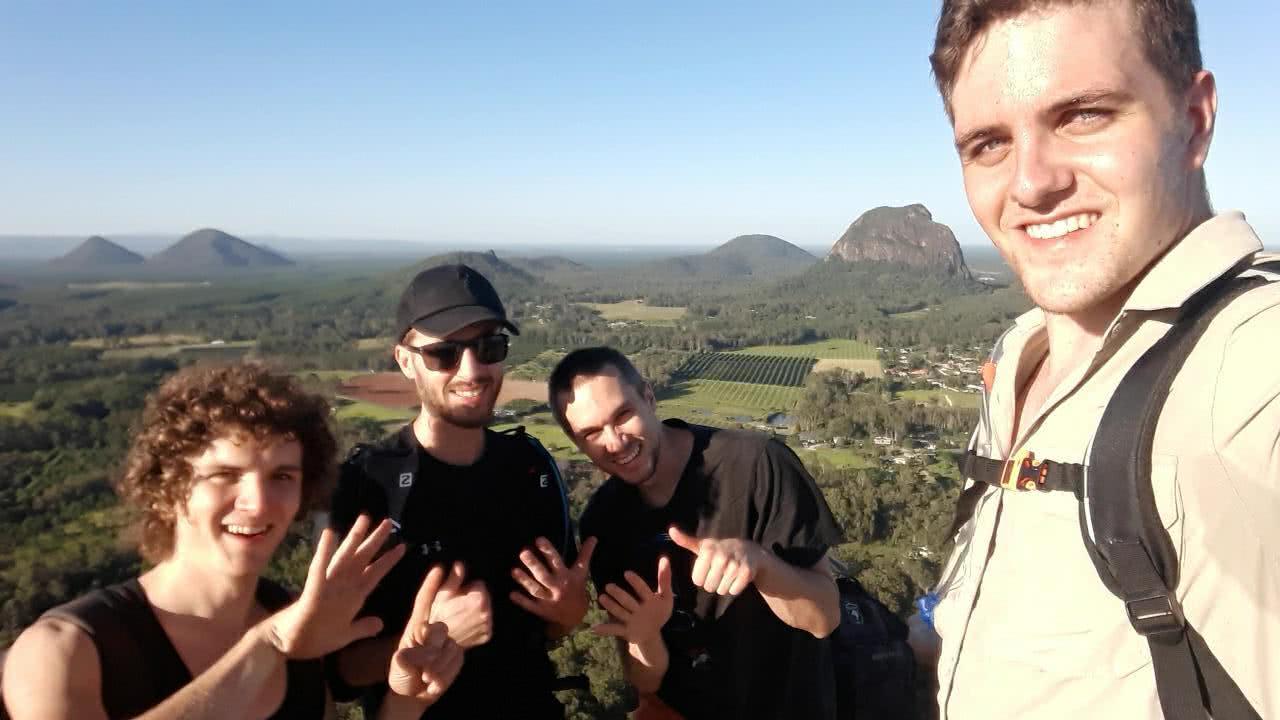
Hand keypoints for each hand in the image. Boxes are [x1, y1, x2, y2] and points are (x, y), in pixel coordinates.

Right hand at [266, 515, 404, 658]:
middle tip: (388, 521)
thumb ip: (362, 628)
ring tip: (364, 518)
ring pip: (344, 558)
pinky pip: (319, 569)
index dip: (388, 560)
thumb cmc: (312, 639)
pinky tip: (329, 534)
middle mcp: (341, 587)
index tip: (402, 546)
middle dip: (375, 540)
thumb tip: (380, 623)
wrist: (284, 646)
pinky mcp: (311, 592)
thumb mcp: (345, 635)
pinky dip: (324, 552)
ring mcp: (326, 587)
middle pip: (362, 559)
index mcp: (351, 597)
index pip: (374, 574)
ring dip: (354, 538)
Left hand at [388, 566, 464, 706]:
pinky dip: (447, 670)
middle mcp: (433, 630)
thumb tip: (406, 655)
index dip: (431, 586)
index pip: (424, 602)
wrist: (415, 695)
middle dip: (454, 600)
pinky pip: (456, 658)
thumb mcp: (398, 668)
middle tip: (459, 586)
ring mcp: (447, 641)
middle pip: (446, 611)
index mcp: (416, 626)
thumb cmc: (402, 676)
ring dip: (439, 663)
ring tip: (425, 677)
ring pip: (450, 644)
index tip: (439, 569)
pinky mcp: (458, 654)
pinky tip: (434, 681)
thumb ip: (404, 660)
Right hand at [429, 562, 491, 647]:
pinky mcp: (487, 635)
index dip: (467, 588)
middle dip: (474, 598)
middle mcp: (487, 612)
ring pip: (486, 609)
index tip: (458, 596)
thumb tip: (460, 565)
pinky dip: (479, 623)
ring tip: (461, 616)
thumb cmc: (438, 616)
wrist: (437, 642)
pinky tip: (466, 625)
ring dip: (477, 610)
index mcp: (478, 599)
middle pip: (485, 596)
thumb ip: (454, 578)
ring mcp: (488, 625)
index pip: (479, 584)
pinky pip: (486, 623)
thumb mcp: (442, 593)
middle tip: (458, 606)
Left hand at [509, 536, 596, 630]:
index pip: (557, 561)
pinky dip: (522, 601)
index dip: (548, 550)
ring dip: (525, 581)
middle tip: (523, 552)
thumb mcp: (582, 572)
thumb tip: (593, 537)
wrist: (575, 617)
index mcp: (567, 576)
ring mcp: (549, 599)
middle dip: (534, 564)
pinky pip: (530, 605)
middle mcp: (557, 587)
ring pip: (535, 589)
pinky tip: (512, 594)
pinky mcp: (541, 610)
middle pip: (544, 575)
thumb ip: (585, 554)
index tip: (539, 539)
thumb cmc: (576, 589)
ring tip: (514, 571)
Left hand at [592, 555, 672, 644]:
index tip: (626, 573)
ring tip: (600, 598)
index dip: (636, 583)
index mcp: (651, 602)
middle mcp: (640, 611)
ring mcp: (632, 622)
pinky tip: (594, 628)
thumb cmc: (659, 610)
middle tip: (608, 586)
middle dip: (619, 595)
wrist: (652, 635)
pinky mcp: (625, 631)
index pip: (643, 591)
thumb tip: (664, 558)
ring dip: (610, 607)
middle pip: (628, 602)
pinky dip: (605, 630)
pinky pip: (615, 630)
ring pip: (620, 613)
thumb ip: (664, 578)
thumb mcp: (666, 596)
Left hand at [668, 525, 766, 595]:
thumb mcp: (703, 545)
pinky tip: (737, 577)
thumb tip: (671, 530)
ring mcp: (734, 565)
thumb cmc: (721, 550)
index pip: (697, 580)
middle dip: (713, 583)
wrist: (749, 551)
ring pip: (721, 591)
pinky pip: (733, 591)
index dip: (702, 577)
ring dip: (724, 586)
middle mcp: (721, 557)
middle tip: (720, 572)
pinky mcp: (746, 573)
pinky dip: (735, 588)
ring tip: (729, 573)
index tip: (709, 568)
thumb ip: (685, 540)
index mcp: (707, 550)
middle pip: (709, 587)